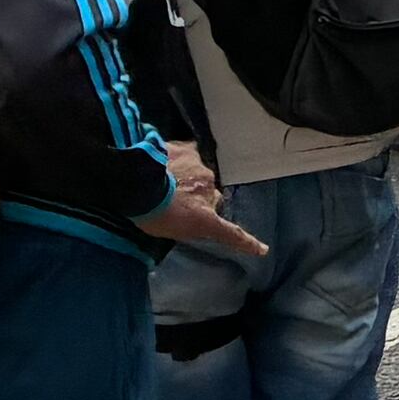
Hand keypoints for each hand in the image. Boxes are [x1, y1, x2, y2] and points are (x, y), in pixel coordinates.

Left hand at [143, 143, 268, 260]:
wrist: (135, 182)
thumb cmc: (148, 213)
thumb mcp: (166, 229)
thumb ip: (184, 224)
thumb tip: (187, 220)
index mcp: (205, 219)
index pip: (232, 234)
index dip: (248, 243)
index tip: (263, 249)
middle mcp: (210, 193)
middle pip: (211, 195)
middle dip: (198, 197)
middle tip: (176, 200)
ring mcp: (200, 170)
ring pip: (200, 173)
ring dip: (187, 177)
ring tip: (164, 178)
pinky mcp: (188, 150)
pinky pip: (188, 154)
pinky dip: (179, 158)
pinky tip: (165, 158)